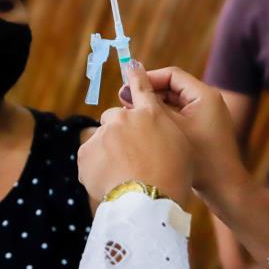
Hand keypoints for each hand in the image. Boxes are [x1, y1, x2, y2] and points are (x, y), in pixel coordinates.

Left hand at [78, 61, 193, 206]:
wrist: (148, 203)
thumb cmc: (173, 178)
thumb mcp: (181, 147)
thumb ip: (164, 130)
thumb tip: (149, 129)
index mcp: (151, 113)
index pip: (141, 87)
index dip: (136, 75)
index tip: (131, 65)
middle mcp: (125, 117)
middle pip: (115, 117)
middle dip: (120, 131)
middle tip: (131, 157)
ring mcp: (103, 134)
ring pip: (102, 138)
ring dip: (109, 151)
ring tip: (123, 175)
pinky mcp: (86, 152)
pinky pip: (90, 157)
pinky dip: (98, 168)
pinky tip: (111, 182)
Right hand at [118, 67, 250, 199]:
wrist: (224, 189)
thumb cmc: (200, 158)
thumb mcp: (169, 128)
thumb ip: (150, 104)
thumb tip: (129, 87)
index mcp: (204, 95)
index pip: (172, 75)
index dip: (148, 78)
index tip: (128, 88)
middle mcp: (208, 101)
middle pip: (172, 87)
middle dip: (149, 92)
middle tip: (125, 101)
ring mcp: (206, 115)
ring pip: (174, 102)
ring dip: (154, 106)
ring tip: (132, 114)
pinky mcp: (203, 128)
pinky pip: (179, 115)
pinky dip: (163, 118)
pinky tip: (145, 127)